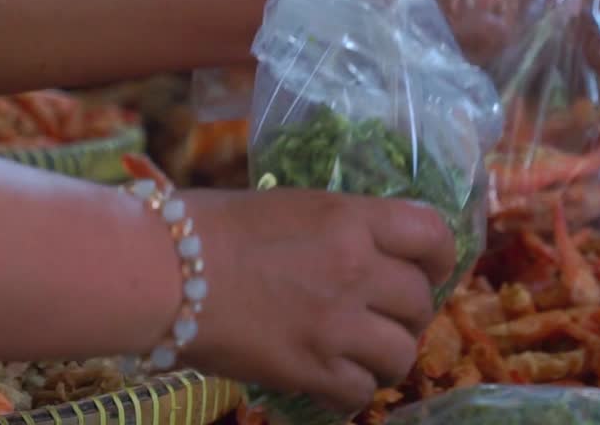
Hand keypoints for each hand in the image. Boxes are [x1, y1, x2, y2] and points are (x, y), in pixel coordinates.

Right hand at [179, 188, 454, 412]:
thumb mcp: (287, 207)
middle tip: (381, 317)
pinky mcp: (310, 369)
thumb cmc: (207, 226)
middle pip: (421, 301)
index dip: (438, 257)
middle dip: (407, 313)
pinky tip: (328, 382)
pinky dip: (349, 392)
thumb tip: (359, 249)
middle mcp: (356, 269)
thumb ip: (334, 229)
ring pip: (401, 354)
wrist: (161, 272)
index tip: (426, 270)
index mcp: (350, 219)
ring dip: (385, 356)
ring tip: (360, 355)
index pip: (432, 235)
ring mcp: (336, 324)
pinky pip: (359, 393)